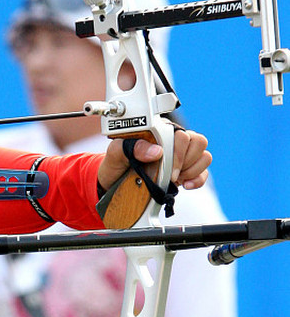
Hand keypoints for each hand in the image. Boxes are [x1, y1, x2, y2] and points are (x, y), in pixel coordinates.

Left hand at [96, 127, 211, 195]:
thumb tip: (156, 151)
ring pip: (204, 156)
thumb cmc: (115, 165)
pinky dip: (198, 180)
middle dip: (185, 162)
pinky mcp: (185, 171)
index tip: (167, 170)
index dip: (178, 153)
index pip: (182, 134)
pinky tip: (185, 185)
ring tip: (174, 180)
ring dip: (192, 170)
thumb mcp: (115, 154)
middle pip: (198, 142)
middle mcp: (173, 141)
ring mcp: (181, 156)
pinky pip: (203, 172)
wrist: (112, 184)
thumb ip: (131, 147)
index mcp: (160, 131)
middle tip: (170, 175)